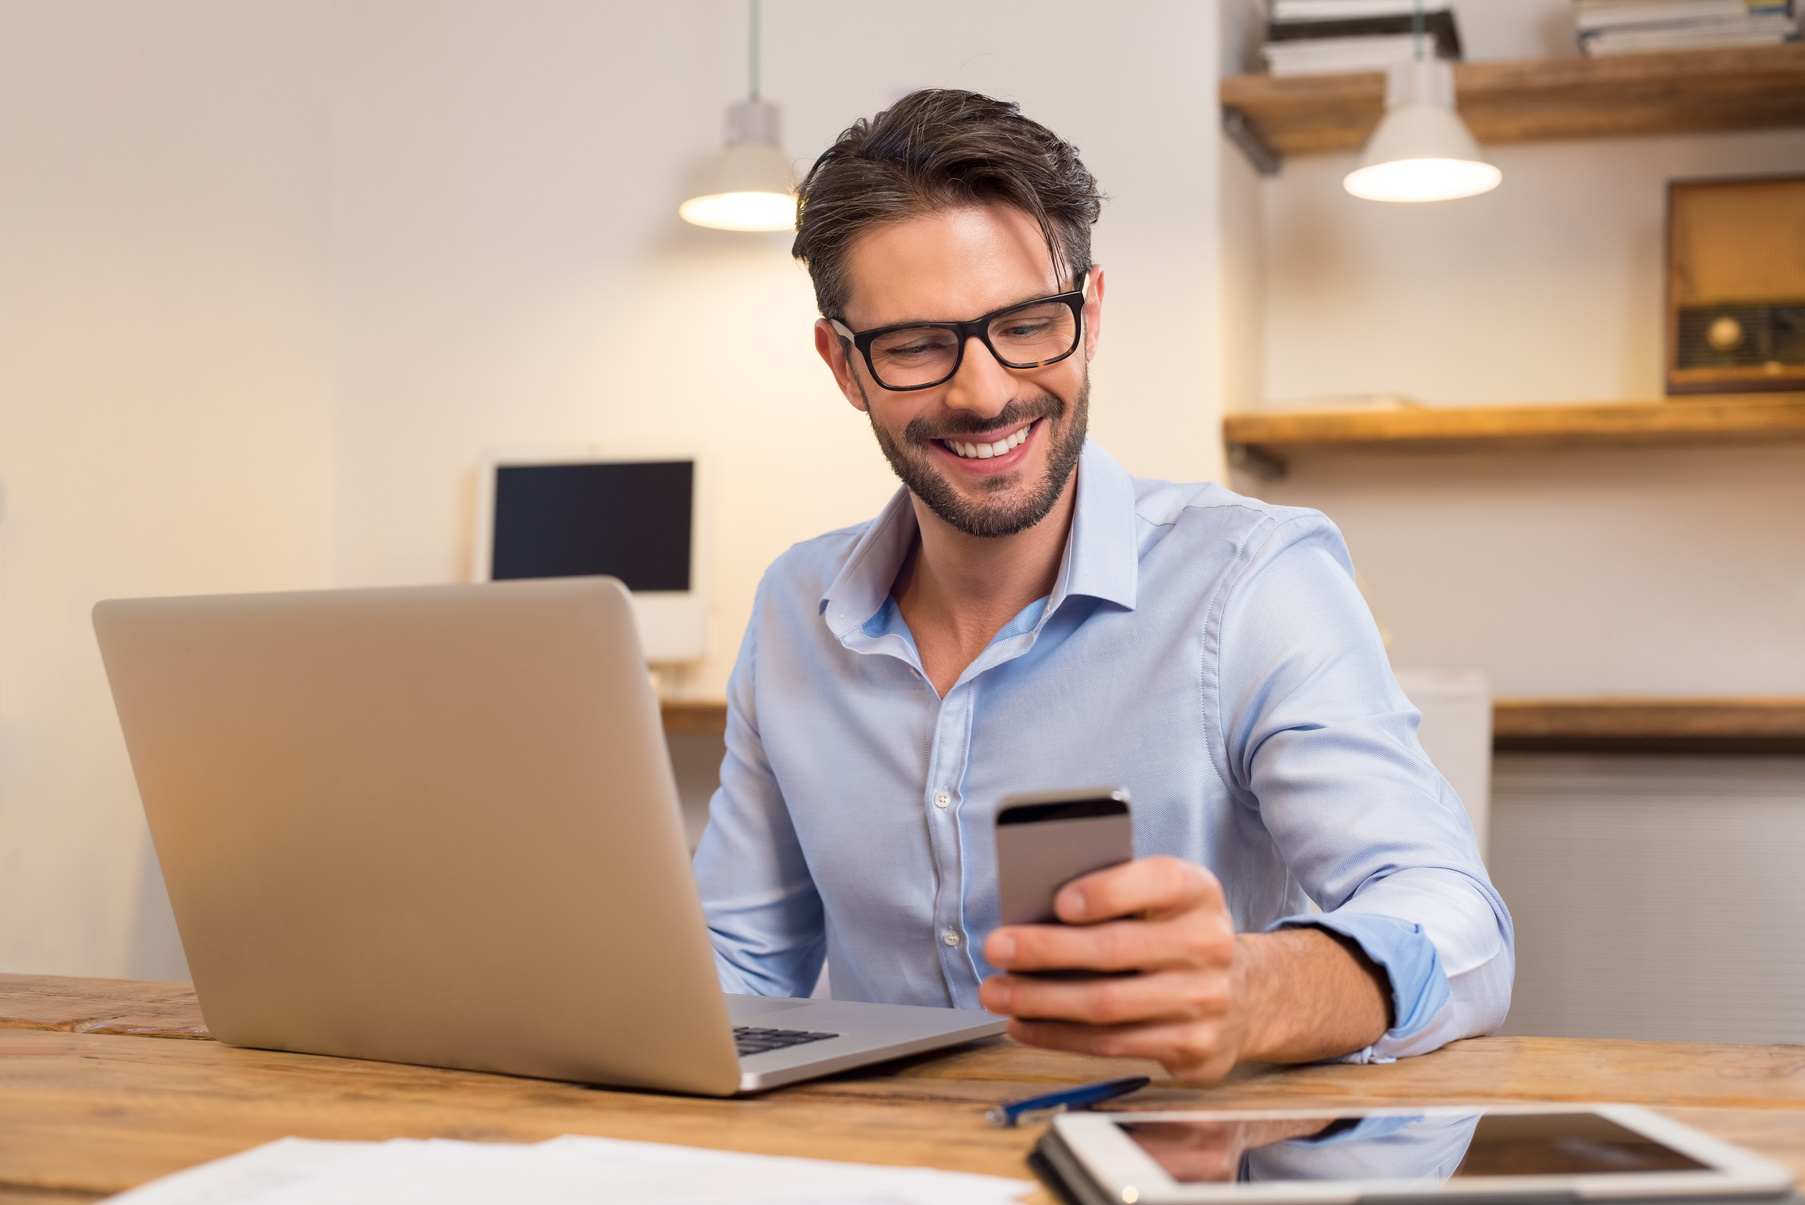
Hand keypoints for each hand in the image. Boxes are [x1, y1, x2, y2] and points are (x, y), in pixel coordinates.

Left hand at [978, 856, 1389, 1083]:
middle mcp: (1209, 944)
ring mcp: (1204, 1000)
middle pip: (1118, 949)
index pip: (1158, 882)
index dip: (1108, 892)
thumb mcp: (1158, 901)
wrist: (1242, 995)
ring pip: (1108, 1005)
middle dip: (1047, 950)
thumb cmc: (1173, 935)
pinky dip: (1057, 1035)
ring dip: (1040, 1000)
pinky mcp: (1192, 1047)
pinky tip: (1023, 1023)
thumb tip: (1032, 913)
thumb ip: (1111, 896)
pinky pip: (1111, 1044)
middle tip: (996, 947)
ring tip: (996, 991)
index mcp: (1198, 892)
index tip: (1059, 902)